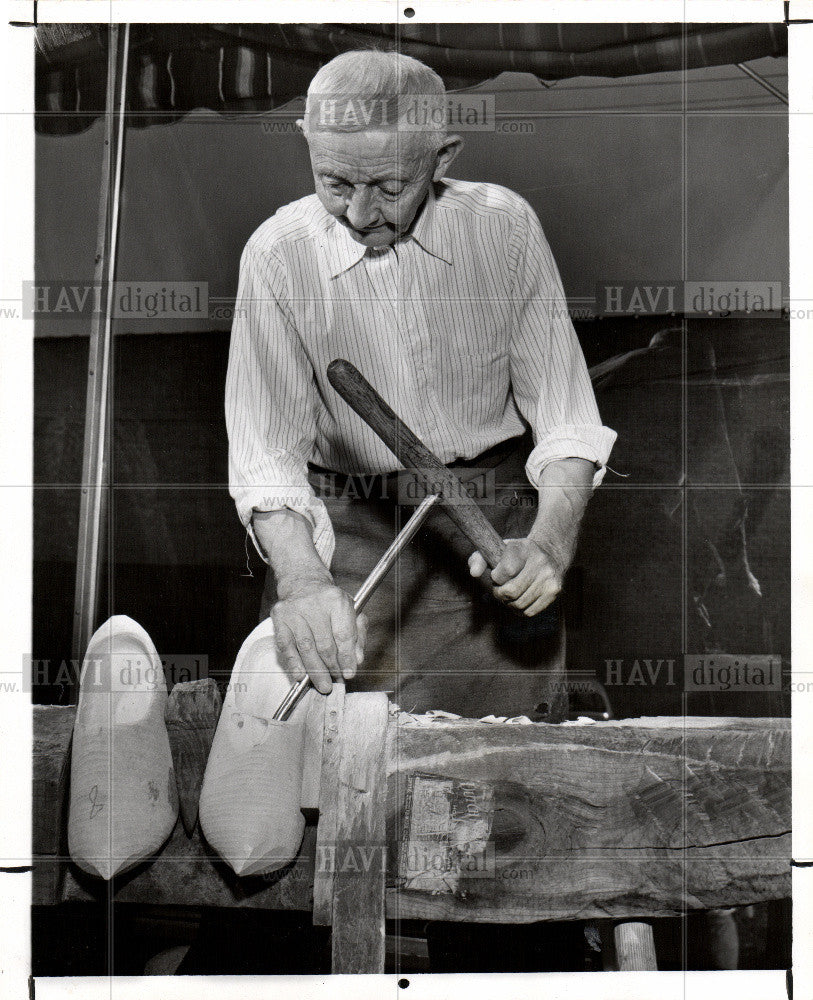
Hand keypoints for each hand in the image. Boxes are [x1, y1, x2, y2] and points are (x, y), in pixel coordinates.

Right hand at [270, 578, 367, 693]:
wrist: (304, 583)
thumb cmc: (329, 602)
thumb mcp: (351, 611)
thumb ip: (357, 635)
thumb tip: (356, 660)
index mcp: (336, 600)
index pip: (343, 635)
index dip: (347, 658)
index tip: (349, 673)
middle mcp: (315, 603)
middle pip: (324, 644)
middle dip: (332, 667)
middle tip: (336, 681)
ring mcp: (295, 610)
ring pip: (306, 648)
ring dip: (315, 670)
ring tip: (322, 684)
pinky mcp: (280, 617)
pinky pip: (286, 645)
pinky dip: (294, 663)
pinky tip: (301, 675)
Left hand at [468, 537, 562, 616]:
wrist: (550, 555)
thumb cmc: (516, 555)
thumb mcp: (498, 550)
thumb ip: (479, 559)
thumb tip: (473, 573)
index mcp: (523, 548)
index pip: (506, 570)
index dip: (496, 577)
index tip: (496, 575)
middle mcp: (540, 562)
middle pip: (512, 591)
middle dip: (500, 593)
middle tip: (499, 589)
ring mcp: (549, 578)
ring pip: (519, 604)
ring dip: (509, 603)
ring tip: (509, 594)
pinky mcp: (554, 592)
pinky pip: (530, 612)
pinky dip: (519, 610)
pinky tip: (519, 600)